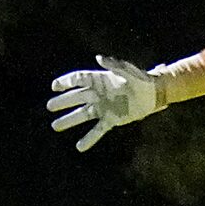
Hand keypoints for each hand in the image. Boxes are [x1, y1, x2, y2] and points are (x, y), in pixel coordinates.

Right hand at [47, 55, 167, 151]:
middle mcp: (98, 94)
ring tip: (55, 125)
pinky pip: (97, 130)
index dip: (66, 82)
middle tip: (50, 106)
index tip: (54, 86)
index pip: (79, 79)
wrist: (154, 94)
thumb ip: (114, 65)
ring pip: (82, 115)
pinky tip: (79, 147)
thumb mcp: (128, 70)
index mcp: (100, 80)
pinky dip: (89, 139)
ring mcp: (103, 107)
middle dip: (62, 102)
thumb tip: (99, 58)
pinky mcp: (111, 119)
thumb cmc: (141, 78)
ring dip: (69, 120)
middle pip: (76, 97)